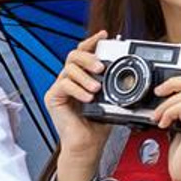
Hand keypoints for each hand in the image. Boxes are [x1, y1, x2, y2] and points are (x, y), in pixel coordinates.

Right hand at [42, 38, 108, 180]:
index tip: (105, 35)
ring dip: (85, 76)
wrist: (88, 145)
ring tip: (96, 88)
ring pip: (69, 69)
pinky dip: (77, 89)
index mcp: (82, 77)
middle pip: (74, 55)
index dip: (93, 41)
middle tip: (101, 67)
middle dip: (89, 57)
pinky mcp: (52, 98)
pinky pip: (63, 85)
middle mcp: (69, 79)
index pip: (84, 53)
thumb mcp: (111, 99)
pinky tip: (88, 97)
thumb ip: (114, 83)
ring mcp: (59, 88)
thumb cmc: (98, 124)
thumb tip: (128, 69)